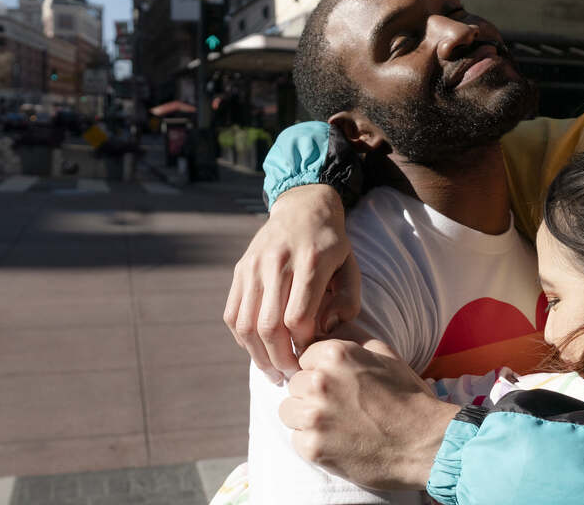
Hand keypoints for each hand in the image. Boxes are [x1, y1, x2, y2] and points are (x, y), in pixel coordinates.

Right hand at [223, 184, 361, 382]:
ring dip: (258, 355)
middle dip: (280, 358)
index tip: (312, 354)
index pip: (298, 316)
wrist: (302, 207)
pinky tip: (257, 351)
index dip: (303, 343)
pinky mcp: (240, 270)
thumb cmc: (331, 243)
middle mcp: (278, 263)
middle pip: (269, 326)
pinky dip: (242, 339)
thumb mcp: (350, 266)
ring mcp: (254, 266)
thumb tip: (327, 330)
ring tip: (272, 371)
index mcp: (311, 261)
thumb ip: (347, 299)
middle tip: (291, 375)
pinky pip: (232, 314)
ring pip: (246, 324)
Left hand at [280, 339, 456, 489]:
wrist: (425, 444)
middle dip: (311, 393)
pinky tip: (338, 441)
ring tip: (336, 423)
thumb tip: (327, 325)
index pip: (305, 356)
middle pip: (294, 384)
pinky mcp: (312, 448)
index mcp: (336, 354)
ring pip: (288, 411)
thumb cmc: (408, 397)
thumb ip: (351, 336)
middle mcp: (320, 382)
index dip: (321, 370)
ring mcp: (314, 417)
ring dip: (306, 417)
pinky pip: (296, 439)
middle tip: (340, 405)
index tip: (339, 383)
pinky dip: (313, 442)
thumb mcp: (385, 354)